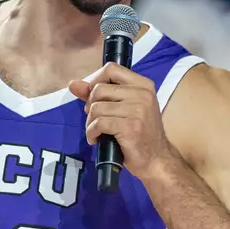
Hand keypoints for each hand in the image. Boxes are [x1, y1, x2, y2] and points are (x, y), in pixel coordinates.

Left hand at [69, 64, 176, 183]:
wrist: (156, 159)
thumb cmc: (139, 134)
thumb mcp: (123, 109)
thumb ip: (98, 94)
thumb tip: (73, 83)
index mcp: (143, 85)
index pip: (111, 69)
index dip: (95, 80)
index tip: (93, 97)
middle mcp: (142, 94)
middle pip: (99, 89)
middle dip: (90, 106)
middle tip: (96, 119)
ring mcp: (138, 110)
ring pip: (96, 107)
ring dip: (90, 122)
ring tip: (96, 132)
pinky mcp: (130, 127)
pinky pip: (99, 123)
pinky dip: (92, 132)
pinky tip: (96, 139)